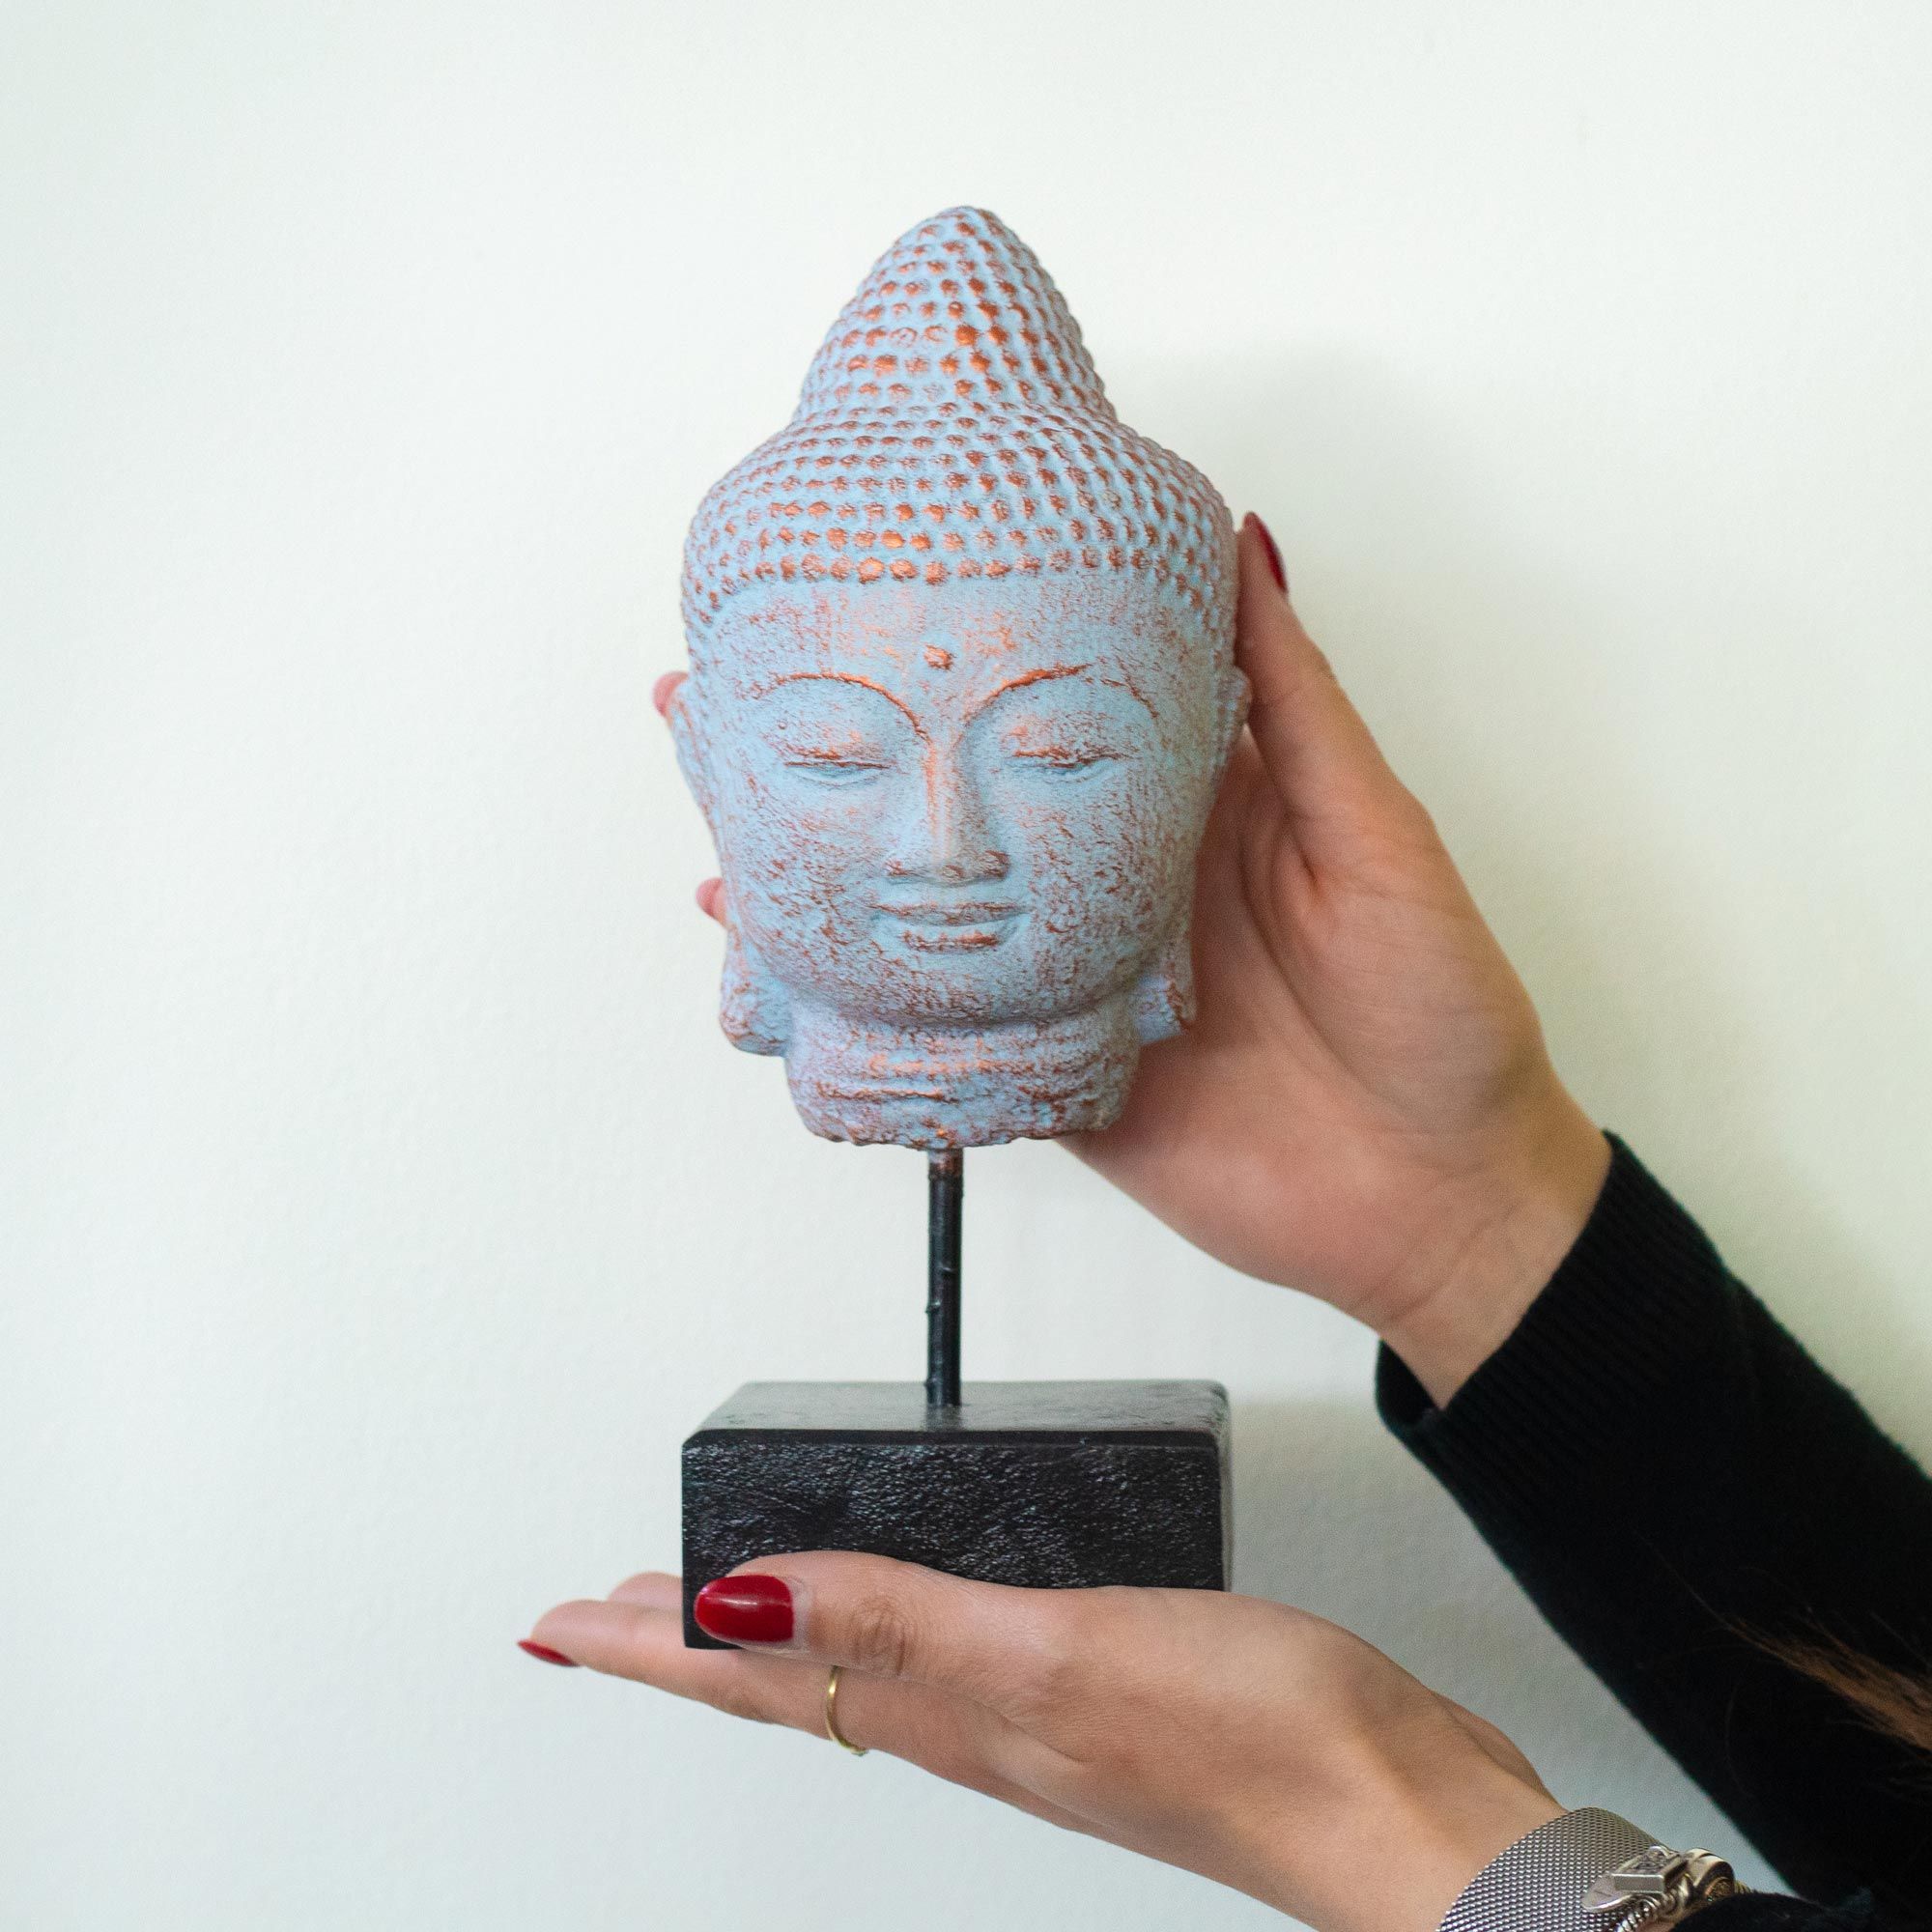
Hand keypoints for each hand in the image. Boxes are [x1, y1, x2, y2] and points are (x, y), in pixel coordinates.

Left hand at [526, 1554, 1560, 1931]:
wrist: (1398, 1811)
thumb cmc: (1257, 1742)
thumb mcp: (1054, 1658)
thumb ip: (901, 1623)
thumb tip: (742, 1600)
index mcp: (948, 1714)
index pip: (754, 1677)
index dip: (647, 1646)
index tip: (559, 1621)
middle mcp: (971, 1724)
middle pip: (786, 1681)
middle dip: (686, 1644)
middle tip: (610, 1610)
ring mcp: (1034, 1715)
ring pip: (855, 1672)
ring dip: (775, 1636)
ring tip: (723, 1603)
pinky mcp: (1098, 1696)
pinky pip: (943, 1661)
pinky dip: (884, 1627)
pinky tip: (905, 1612)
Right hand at [653, 518, 1609, 1403]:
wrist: (1438, 1199)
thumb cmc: (1440, 1013)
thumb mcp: (1378, 833)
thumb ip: (1295, 705)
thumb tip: (1245, 547)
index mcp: (1198, 804)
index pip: (1060, 702)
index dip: (978, 648)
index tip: (884, 587)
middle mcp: (1124, 883)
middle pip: (973, 807)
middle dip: (865, 755)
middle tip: (731, 704)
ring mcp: (1081, 980)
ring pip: (942, 917)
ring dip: (840, 878)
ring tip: (729, 827)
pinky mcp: (1061, 1073)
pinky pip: (956, 1032)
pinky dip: (877, 1009)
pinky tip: (796, 975)